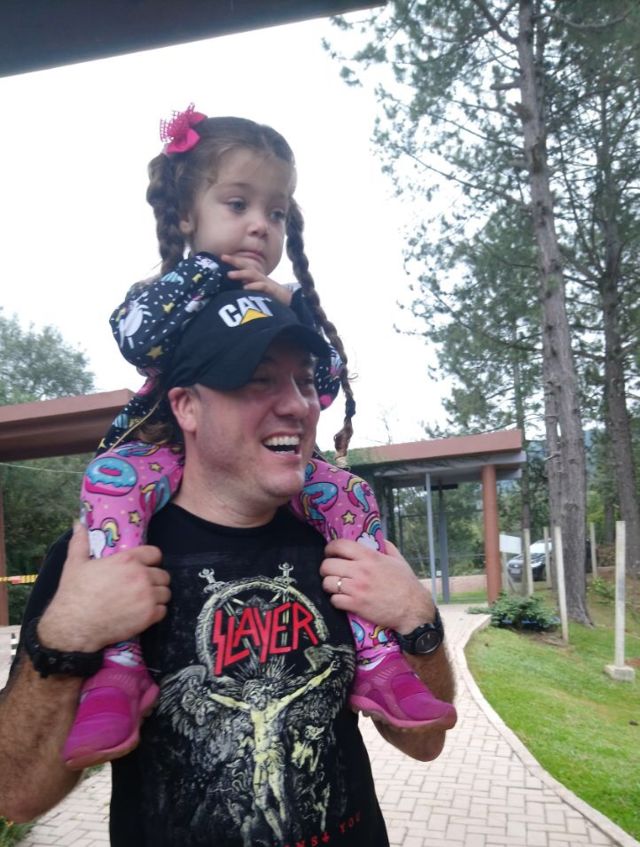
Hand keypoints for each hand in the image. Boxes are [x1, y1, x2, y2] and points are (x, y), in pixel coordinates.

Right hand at [38, 523, 170, 652]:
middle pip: (163, 574)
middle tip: (141, 587)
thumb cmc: (74, 593)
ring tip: (143, 600)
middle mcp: (141, 576)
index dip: (151, 560)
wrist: (73, 625)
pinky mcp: (148, 616)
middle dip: (154, 580)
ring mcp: (147, 596)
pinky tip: (143, 613)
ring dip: (157, 596)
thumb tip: (78, 523)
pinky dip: (155, 612)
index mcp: (128, 560)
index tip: (145, 567)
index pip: (155, 554)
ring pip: (165, 592)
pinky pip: (163, 611)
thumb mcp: (75, 563)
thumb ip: (81, 541)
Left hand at [221, 254, 292, 304]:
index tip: (221, 256)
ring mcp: (266, 283)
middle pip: (247, 265)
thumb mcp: (256, 290)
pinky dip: (253, 286)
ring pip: (253, 275)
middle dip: (235, 261)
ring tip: (229, 275)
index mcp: (255, 276)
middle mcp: (260, 277)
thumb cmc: (270, 296)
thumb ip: (246, 286)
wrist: (288, 301)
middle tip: (223, 257)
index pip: (244, 265)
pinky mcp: (271, 291)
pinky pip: (262, 287)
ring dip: (241, 274)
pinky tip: (245, 288)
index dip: (234, 260)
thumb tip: (233, 285)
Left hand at [319, 539, 435, 632]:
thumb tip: (377, 539)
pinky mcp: (355, 605)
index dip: (330, 548)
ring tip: (336, 586)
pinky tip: (342, 599)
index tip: (330, 553)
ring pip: (328, 583)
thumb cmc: (406, 584)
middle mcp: (360, 571)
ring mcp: (356, 588)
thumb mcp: (398, 560)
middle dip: (326, 569)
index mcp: (370, 557)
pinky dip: (336, 600)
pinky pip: (334, 600)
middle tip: (331, 572)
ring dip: (329, 585)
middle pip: (328, 565)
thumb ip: (386, 546)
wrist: (413, 609)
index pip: (340, 545)